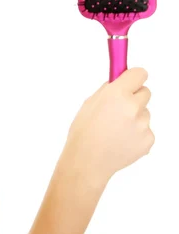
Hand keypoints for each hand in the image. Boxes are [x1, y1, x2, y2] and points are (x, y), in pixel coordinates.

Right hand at [63, 67, 153, 187]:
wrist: (87, 160)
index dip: (134, 76)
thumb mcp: (89, 103)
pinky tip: (121, 139)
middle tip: (119, 107)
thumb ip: (107, 91)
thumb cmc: (84, 131)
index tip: (130, 80)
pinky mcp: (149, 139)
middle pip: (146, 92)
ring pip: (145, 112)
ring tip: (115, 128)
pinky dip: (136, 132)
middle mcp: (133, 107)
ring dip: (135, 116)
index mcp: (117, 94)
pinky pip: (146, 129)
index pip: (140, 73)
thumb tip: (119, 82)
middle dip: (134, 96)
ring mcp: (143, 124)